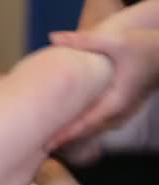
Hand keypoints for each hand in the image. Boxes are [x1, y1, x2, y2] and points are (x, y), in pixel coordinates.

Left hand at [48, 28, 158, 148]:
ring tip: (47, 140)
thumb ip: (84, 40)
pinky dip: (82, 127)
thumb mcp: (116, 40)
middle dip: (64, 140)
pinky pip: (99, 123)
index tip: (47, 144)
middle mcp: (120, 112)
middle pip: (87, 132)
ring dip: (72, 135)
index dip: (66, 135)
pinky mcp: (121, 108)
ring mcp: (122, 112)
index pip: (86, 124)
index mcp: (116, 102)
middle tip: (38, 147)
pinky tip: (65, 126)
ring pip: (94, 129)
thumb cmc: (145, 45)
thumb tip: (53, 37)